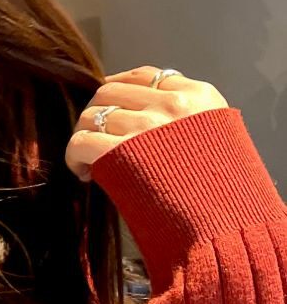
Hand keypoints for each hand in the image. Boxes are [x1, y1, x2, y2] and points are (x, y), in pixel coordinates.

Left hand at [65, 67, 226, 183]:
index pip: (145, 76)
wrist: (227, 227)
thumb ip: (188, 120)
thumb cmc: (225, 195)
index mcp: (201, 96)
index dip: (120, 90)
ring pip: (92, 115)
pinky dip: (75, 156)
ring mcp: (148, 125)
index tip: (112, 106)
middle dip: (98, 112)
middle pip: (111, 90)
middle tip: (96, 136)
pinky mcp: (123, 151)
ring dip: (85, 136)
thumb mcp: (220, 140)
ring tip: (90, 159)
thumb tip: (145, 115)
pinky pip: (81, 141)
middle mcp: (174, 104)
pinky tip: (85, 173)